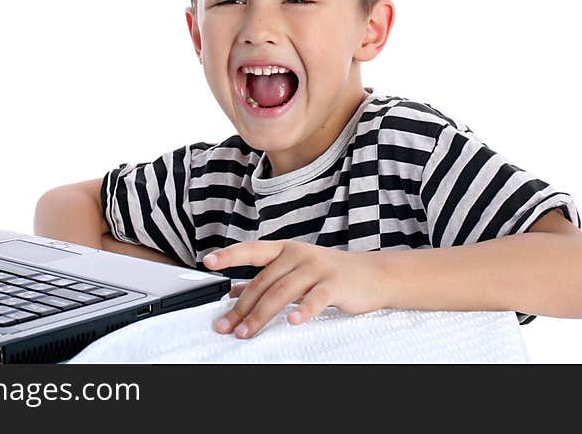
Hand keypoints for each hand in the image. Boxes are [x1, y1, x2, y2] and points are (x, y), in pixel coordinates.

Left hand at [202, 240, 386, 338]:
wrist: (374, 275)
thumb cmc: (330, 273)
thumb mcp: (296, 270)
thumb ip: (267, 279)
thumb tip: (233, 292)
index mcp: (286, 249)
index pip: (252, 250)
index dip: (229, 255)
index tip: (208, 262)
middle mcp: (299, 254)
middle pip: (263, 282)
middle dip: (242, 308)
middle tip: (225, 327)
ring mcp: (317, 267)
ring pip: (282, 292)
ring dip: (261, 315)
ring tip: (245, 333)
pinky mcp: (335, 284)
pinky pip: (315, 298)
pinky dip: (303, 310)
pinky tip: (293, 322)